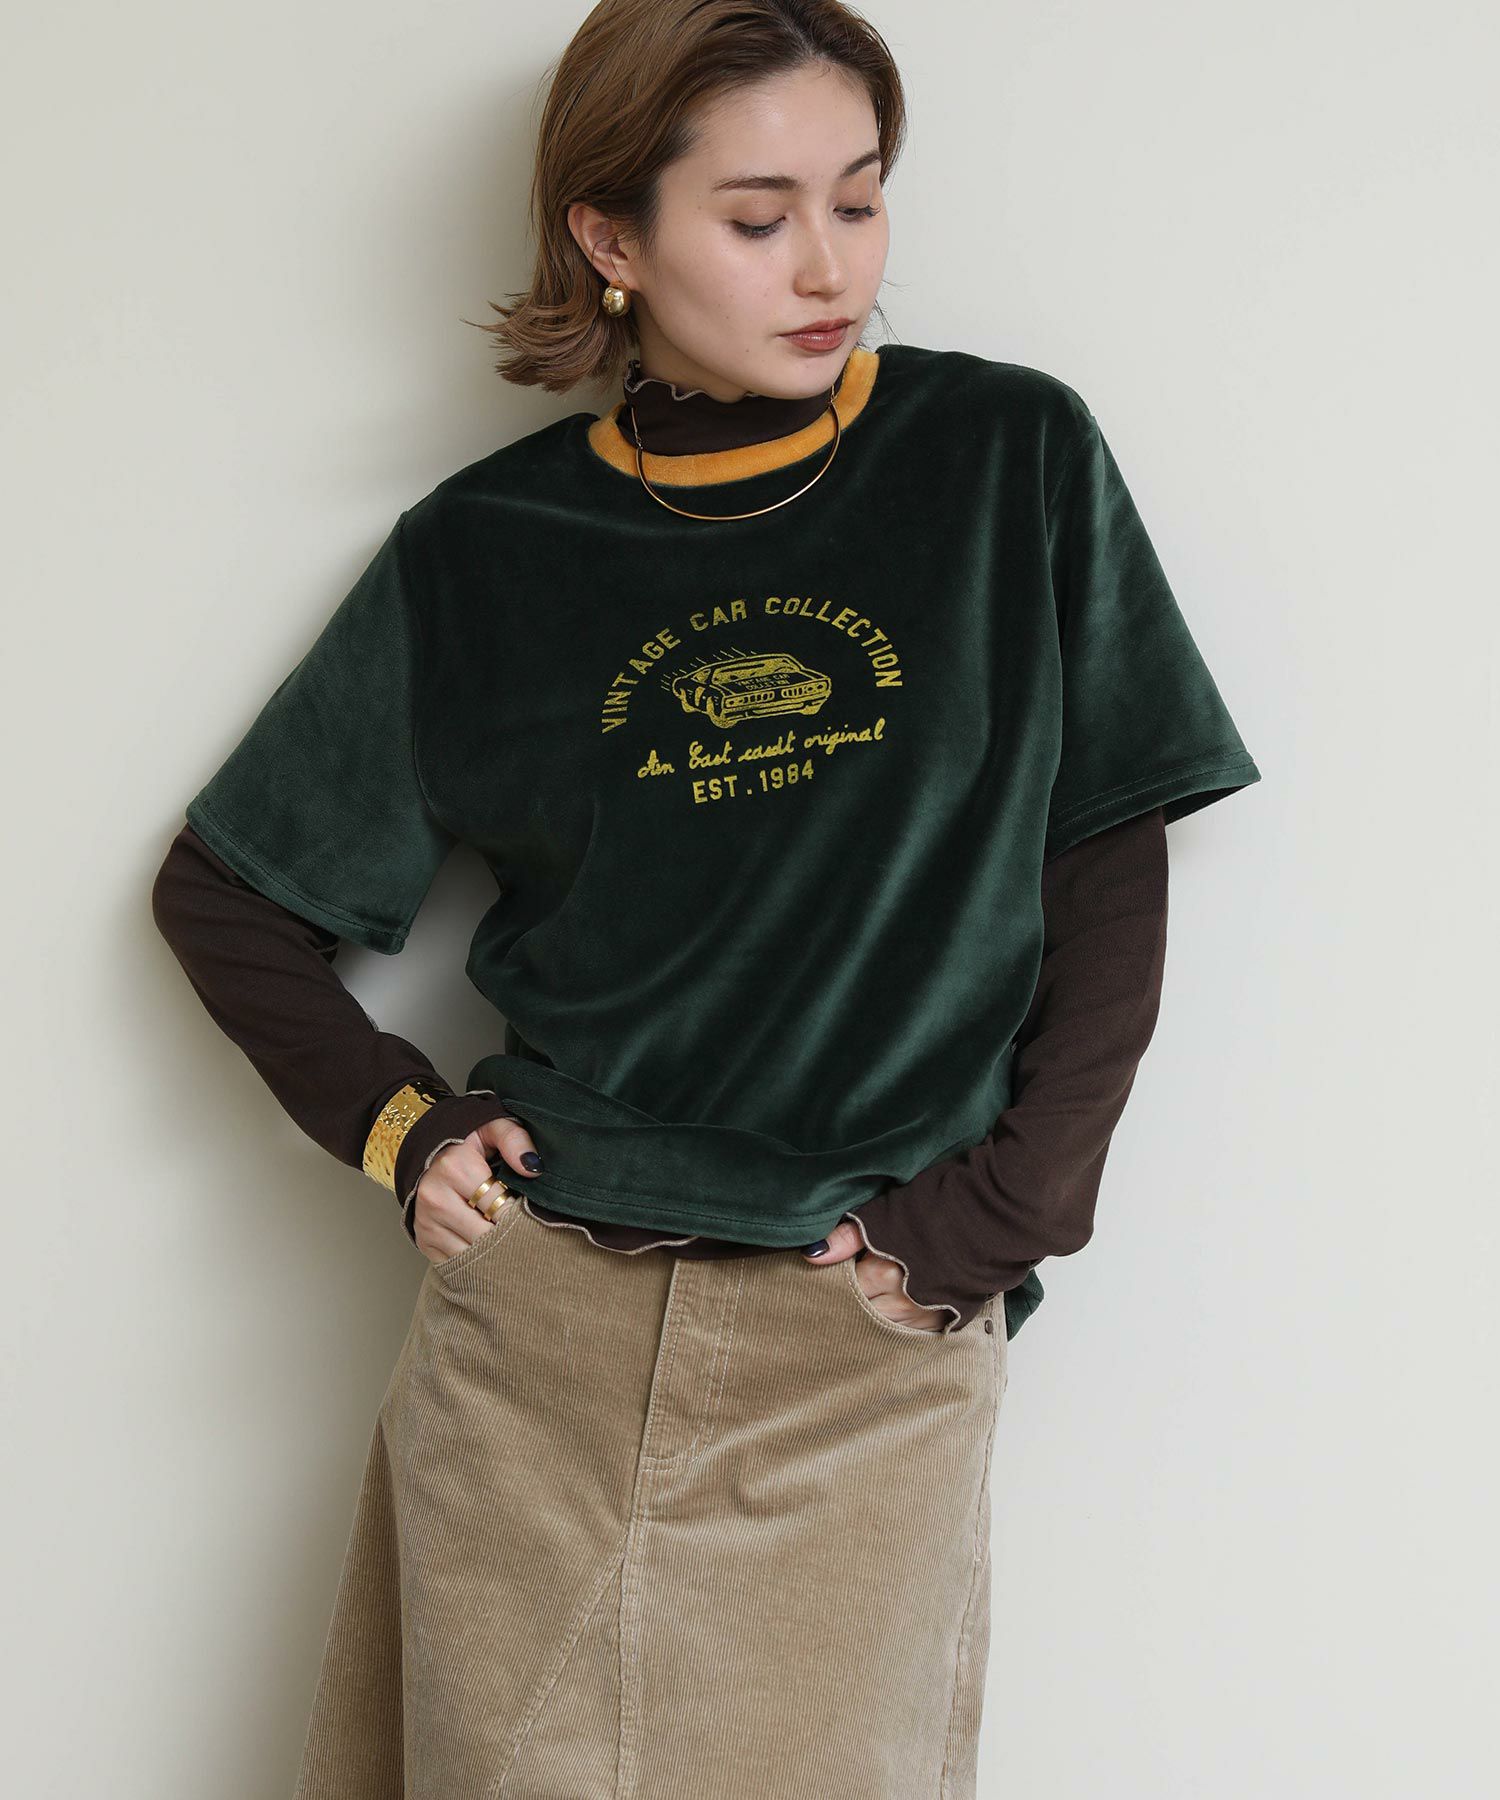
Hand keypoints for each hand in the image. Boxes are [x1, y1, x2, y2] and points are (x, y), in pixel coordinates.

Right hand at [414, 1113, 543, 1266]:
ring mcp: (426, 1222)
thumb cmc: (468, 1146)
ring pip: (473, 1256)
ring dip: (495, 1254)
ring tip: (510, 1243)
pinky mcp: (424, 1241)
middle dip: (510, 1238)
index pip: (500, 1205)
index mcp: (454, 1167)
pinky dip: (478, 1262)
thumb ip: (515, 1139)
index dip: (520, 1214)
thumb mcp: (492, 1129)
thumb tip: (533, 1168)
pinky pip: (458, 1264)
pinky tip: (488, 1250)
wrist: (428, 1159)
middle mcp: (435, 1197)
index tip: (530, 1213)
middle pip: (486, 1235)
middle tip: (527, 1234)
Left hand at [801, 1221, 946, 1331]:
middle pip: (859, 1313)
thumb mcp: (887, 1214)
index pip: (842, 1289)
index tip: (831, 1274)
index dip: (836, 1280)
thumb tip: (812, 1256)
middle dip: (850, 1302)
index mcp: (884, 1274)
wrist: (990, 1215)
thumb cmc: (937, 1207)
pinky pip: (906, 1332)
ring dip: (872, 1314)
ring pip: (881, 1326)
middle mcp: (902, 1302)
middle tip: (845, 1289)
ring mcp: (923, 1316)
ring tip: (869, 1296)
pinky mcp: (941, 1322)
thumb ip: (847, 1238)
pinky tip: (891, 1308)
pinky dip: (895, 1322)